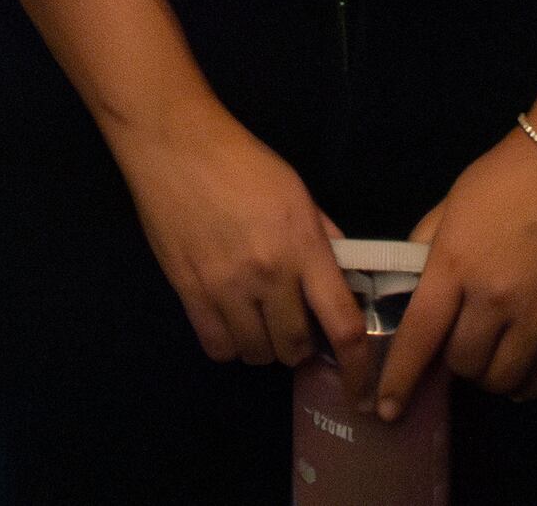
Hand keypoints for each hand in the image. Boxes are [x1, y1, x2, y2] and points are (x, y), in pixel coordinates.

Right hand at [104, 98, 368, 377]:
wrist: (176, 145)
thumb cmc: (242, 162)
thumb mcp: (297, 193)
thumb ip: (324, 238)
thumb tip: (345, 277)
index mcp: (304, 247)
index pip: (343, 326)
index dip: (357, 368)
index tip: (360, 390)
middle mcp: (269, 275)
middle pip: (295, 348)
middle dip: (300, 346)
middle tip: (293, 324)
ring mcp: (226, 286)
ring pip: (257, 353)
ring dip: (264, 346)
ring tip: (258, 321)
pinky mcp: (189, 290)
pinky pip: (218, 346)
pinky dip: (230, 344)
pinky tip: (230, 323)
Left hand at [380, 119, 536, 413]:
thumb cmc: (508, 177)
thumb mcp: (451, 205)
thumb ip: (427, 249)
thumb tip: (407, 289)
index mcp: (454, 264)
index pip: (419, 336)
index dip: (399, 378)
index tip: (385, 408)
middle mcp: (494, 298)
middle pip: (462, 364)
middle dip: (453, 362)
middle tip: (459, 343)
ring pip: (501, 379)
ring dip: (488, 376)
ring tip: (491, 356)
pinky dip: (527, 385)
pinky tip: (521, 374)